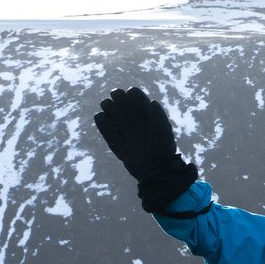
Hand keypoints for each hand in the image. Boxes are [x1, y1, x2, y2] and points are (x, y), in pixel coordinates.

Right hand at [93, 86, 198, 211]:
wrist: (156, 171)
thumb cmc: (163, 149)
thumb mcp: (163, 131)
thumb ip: (158, 116)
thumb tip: (151, 101)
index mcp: (149, 119)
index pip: (139, 102)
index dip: (134, 95)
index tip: (131, 92)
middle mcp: (137, 125)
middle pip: (124, 106)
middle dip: (119, 98)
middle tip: (115, 94)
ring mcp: (126, 135)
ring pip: (113, 116)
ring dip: (109, 108)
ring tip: (107, 105)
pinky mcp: (118, 146)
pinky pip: (106, 132)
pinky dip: (102, 123)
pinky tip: (101, 117)